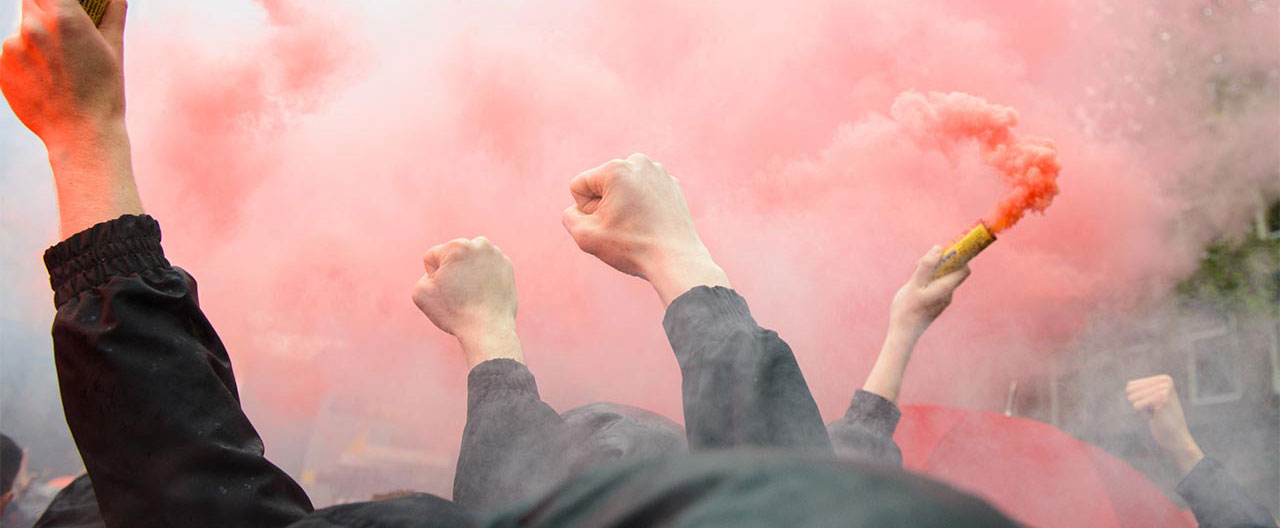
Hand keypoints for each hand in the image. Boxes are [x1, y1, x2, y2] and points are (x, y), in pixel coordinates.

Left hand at [1, 0, 127, 145]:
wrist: (81, 135)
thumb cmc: (104, 92)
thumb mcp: (114, 50)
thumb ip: (113, 14)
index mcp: (63, 17)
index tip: (66, 5)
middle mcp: (32, 27)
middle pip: (31, 1)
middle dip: (46, 11)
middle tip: (62, 30)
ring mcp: (11, 47)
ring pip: (21, 29)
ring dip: (35, 37)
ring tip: (58, 66)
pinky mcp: (0, 68)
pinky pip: (11, 53)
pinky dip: (25, 60)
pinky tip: (45, 80)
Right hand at [412, 237, 522, 367]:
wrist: (488, 328)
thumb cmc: (453, 312)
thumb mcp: (421, 292)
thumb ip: (425, 274)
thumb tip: (441, 272)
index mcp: (457, 245)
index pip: (433, 257)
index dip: (433, 277)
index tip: (446, 291)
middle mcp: (480, 244)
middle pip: (454, 255)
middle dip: (453, 270)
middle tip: (460, 292)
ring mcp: (497, 254)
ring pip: (471, 260)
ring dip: (469, 271)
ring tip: (473, 293)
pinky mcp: (508, 266)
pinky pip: (487, 268)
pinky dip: (484, 277)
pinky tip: (484, 293)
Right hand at [562, 153, 728, 305]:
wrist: (676, 260)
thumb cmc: (632, 247)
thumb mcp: (585, 236)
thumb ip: (570, 216)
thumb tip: (578, 208)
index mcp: (615, 168)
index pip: (580, 186)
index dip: (585, 210)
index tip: (606, 224)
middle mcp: (638, 162)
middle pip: (602, 185)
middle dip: (605, 205)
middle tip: (624, 227)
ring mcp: (659, 172)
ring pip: (623, 189)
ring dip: (623, 205)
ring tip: (639, 225)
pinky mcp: (672, 184)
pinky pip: (643, 193)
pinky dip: (643, 207)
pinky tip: (652, 223)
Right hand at [888, 246, 970, 340]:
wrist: (903, 333)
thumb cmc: (907, 309)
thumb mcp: (914, 284)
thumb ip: (927, 266)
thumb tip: (939, 248)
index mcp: (946, 289)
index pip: (964, 269)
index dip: (959, 257)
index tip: (945, 250)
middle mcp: (948, 295)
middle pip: (952, 272)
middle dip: (940, 262)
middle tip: (921, 262)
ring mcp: (942, 300)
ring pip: (942, 279)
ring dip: (931, 272)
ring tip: (914, 275)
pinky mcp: (935, 304)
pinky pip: (936, 287)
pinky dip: (928, 281)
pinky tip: (914, 286)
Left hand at [1127, 374, 1203, 476]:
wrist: (1177, 438)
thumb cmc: (1162, 419)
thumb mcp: (1152, 400)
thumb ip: (1141, 390)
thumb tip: (1128, 386)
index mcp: (1164, 379)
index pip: (1131, 386)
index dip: (1138, 400)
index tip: (1154, 406)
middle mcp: (1165, 382)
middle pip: (1130, 391)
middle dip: (1139, 404)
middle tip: (1155, 411)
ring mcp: (1164, 390)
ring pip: (1132, 398)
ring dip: (1142, 410)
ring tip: (1157, 414)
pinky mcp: (1160, 400)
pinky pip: (1136, 406)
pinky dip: (1144, 415)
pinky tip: (1157, 418)